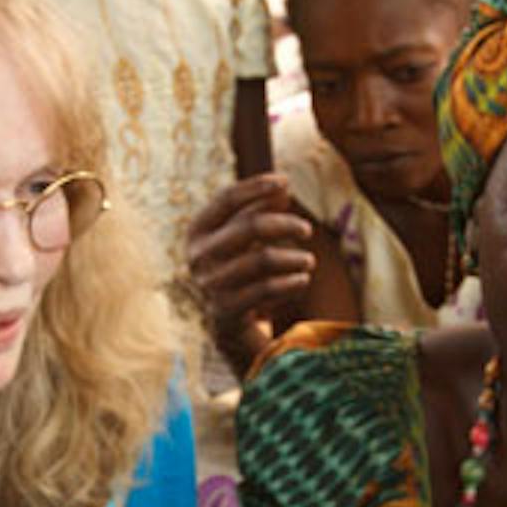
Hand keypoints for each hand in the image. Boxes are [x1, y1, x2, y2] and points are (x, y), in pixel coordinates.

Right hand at [184, 174, 315, 369]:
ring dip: (293, 258)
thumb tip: (283, 187)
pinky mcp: (225, 310)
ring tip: (309, 261)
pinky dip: (290, 283)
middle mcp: (198, 256)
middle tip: (307, 230)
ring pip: (263, 259)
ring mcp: (209, 284)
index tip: (285, 181)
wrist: (225, 325)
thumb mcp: (243, 239)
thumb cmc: (238, 271)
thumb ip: (259, 211)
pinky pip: (266, 290)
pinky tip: (303, 280)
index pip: (227, 198)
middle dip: (285, 224)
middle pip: (250, 226)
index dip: (256, 186)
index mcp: (197, 231)